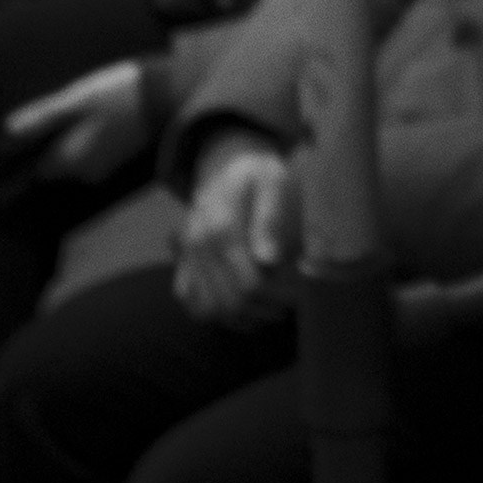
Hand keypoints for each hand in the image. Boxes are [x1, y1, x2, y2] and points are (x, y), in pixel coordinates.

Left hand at [0, 61, 153, 186]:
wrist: (167, 97)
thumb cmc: (117, 95)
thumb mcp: (76, 98)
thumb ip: (42, 116)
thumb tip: (8, 130)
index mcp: (69, 160)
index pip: (37, 167)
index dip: (31, 149)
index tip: (35, 128)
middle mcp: (84, 173)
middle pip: (55, 163)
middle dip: (53, 141)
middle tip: (61, 111)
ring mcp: (103, 168)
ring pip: (74, 157)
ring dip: (73, 137)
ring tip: (81, 109)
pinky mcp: (118, 159)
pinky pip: (91, 153)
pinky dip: (90, 138)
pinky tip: (98, 116)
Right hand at [174, 135, 300, 323]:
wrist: (226, 166)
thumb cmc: (256, 174)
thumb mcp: (273, 182)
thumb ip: (271, 218)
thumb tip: (270, 259)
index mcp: (222, 227)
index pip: (249, 284)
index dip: (278, 297)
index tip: (300, 294)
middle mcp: (198, 245)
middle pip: (231, 302)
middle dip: (264, 310)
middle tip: (289, 304)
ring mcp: (186, 257)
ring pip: (208, 310)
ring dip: (241, 317)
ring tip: (269, 310)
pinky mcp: (182, 264)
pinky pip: (189, 301)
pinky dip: (214, 313)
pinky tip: (242, 309)